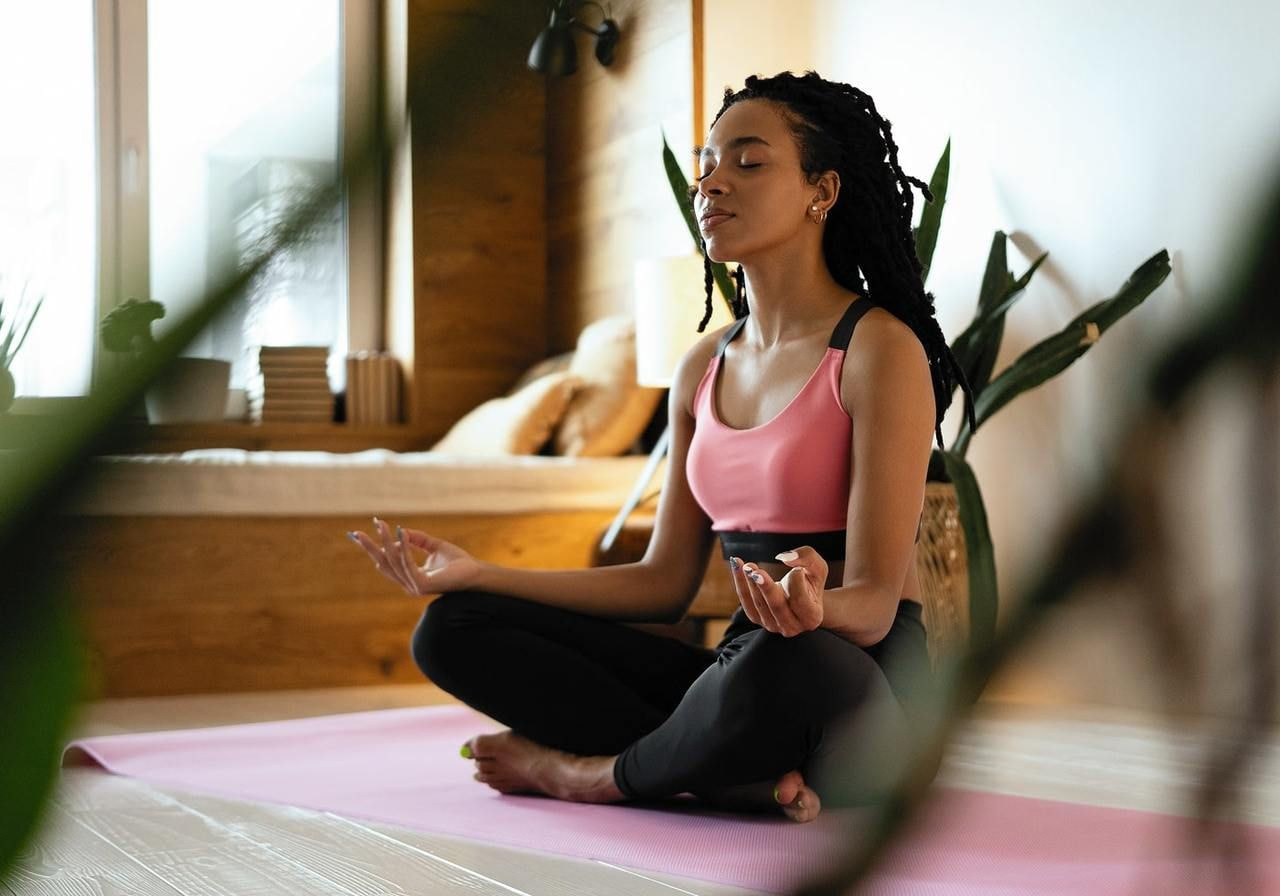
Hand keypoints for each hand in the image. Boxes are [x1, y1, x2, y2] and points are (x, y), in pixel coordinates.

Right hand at [348, 517, 481, 595]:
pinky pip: (408, 563)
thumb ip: (418, 539)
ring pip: (394, 562)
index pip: (387, 563)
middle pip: (384, 564)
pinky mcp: (422, 585)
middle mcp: (409, 584)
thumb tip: (402, 531)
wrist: (475, 572)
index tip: (364, 532)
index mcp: (409, 577)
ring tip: (381, 525)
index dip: (375, 547)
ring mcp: (414, 586)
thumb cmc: (458, 561)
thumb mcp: (434, 546)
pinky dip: (403, 548)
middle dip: (370, 548)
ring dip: (386, 542)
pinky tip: (401, 533)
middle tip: (356, 533)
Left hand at [729, 547, 826, 635]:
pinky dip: (740, 583)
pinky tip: (738, 565)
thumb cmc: (810, 581)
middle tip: (756, 571)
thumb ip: (807, 558)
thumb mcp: (817, 567)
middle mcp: (792, 627)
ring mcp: (773, 625)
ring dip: (750, 583)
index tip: (796, 569)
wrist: (801, 596)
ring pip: (759, 605)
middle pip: (777, 607)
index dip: (797, 583)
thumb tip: (785, 557)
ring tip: (747, 566)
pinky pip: (746, 602)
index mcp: (811, 618)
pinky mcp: (757, 619)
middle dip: (765, 587)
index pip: (801, 601)